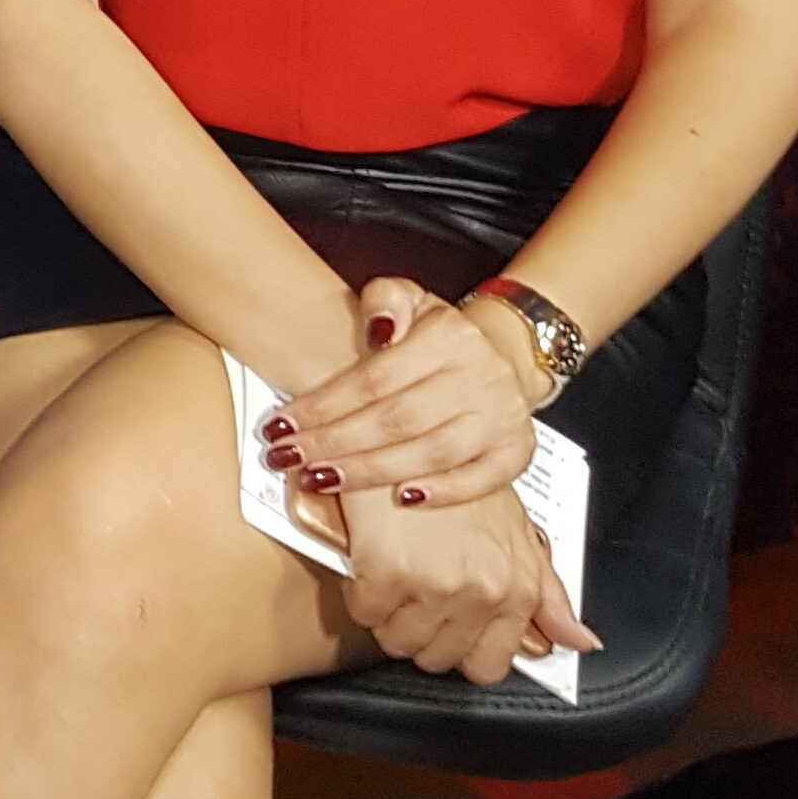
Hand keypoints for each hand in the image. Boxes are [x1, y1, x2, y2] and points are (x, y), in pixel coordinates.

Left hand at [272, 281, 540, 506]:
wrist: (503, 357)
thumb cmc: (439, 338)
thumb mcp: (410, 300)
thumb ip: (385, 299)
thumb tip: (375, 328)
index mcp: (449, 337)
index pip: (375, 378)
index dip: (324, 405)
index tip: (281, 425)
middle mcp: (480, 376)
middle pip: (397, 419)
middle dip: (334, 443)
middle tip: (288, 458)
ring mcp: (500, 417)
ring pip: (432, 452)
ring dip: (372, 471)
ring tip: (321, 479)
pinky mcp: (516, 452)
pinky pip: (481, 479)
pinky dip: (443, 491)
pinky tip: (400, 499)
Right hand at [336, 484, 592, 685]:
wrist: (407, 428)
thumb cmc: (457, 472)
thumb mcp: (516, 531)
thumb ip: (547, 594)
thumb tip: (578, 641)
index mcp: (517, 586)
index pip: (488, 665)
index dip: (458, 648)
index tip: (444, 625)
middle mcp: (483, 591)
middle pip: (436, 657)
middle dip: (418, 630)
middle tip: (412, 590)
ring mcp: (436, 584)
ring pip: (397, 641)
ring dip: (387, 615)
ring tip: (390, 573)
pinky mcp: (389, 572)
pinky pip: (364, 613)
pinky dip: (359, 590)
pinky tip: (369, 559)